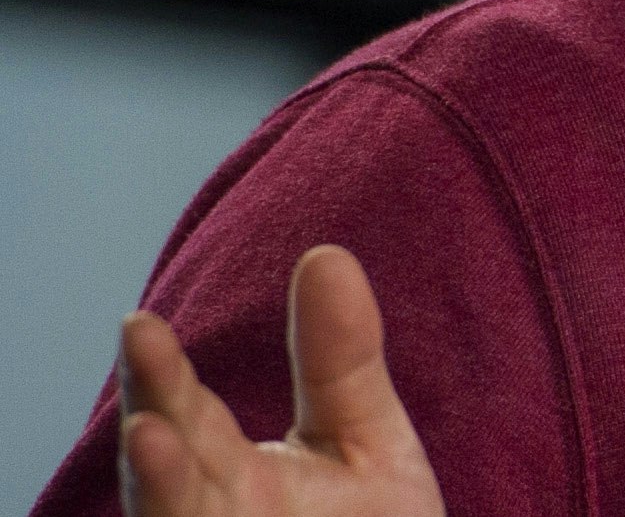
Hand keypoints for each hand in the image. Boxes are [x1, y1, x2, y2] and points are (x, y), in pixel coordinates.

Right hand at [114, 245, 445, 516]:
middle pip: (164, 475)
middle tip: (142, 372)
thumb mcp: (364, 440)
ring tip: (151, 441)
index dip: (160, 376)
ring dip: (159, 494)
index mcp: (227, 474)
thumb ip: (340, 359)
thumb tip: (325, 253)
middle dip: (151, 428)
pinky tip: (197, 513)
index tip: (140, 323)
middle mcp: (206, 516)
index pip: (184, 417)